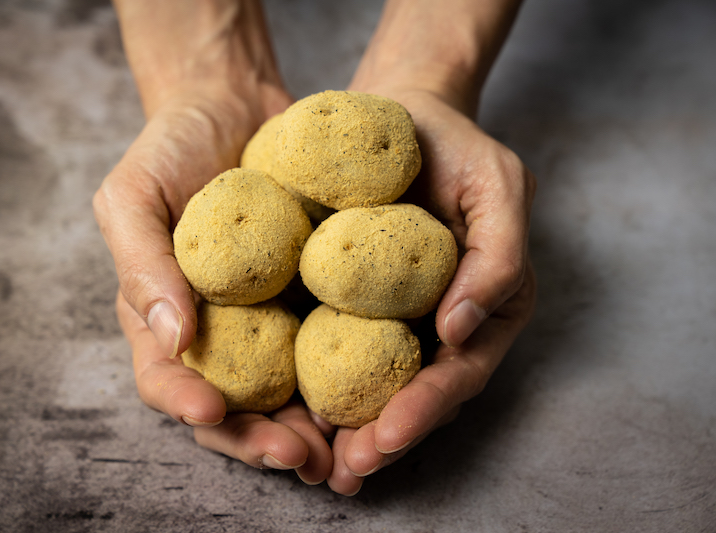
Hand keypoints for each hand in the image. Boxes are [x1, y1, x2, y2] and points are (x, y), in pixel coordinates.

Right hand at [94, 88, 331, 483]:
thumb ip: (143, 262)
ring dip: (311, 429)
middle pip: (234, 405)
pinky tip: (376, 395)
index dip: (185, 403)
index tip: (214, 410)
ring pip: (287, 393)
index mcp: (166, 316)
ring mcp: (269, 319)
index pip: (166, 378)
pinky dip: (349, 379)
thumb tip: (172, 337)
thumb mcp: (134, 194)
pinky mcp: (314, 298)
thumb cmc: (171, 147)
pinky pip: (332, 346)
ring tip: (339, 450)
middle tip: (297, 456)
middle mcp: (219, 331)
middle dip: (260, 439)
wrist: (235, 106)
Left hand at [324, 88, 536, 494]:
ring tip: (312, 464)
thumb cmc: (456, 147)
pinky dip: (312, 383)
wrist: (398, 113)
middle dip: (380, 437)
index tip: (385, 437)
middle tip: (344, 471)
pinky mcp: (346, 302)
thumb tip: (456, 332)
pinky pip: (330, 347)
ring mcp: (390, 318)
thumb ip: (497, 259)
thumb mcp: (499, 187)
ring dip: (344, 428)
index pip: (458, 373)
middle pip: (411, 394)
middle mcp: (437, 325)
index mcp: (482, 310)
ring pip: (370, 384)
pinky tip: (283, 411)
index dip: (424, 409)